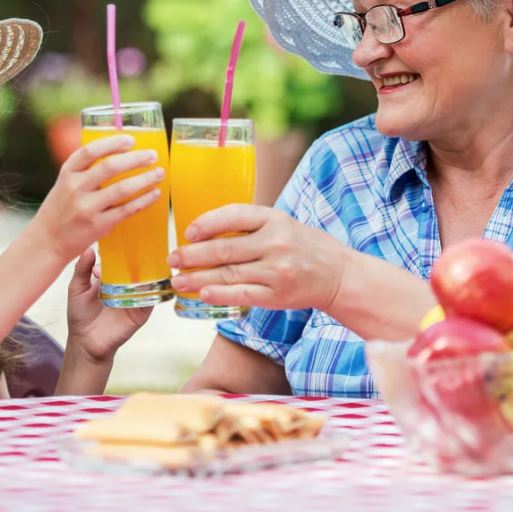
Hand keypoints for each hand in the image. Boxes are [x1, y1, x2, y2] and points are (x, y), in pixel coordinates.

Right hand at [34, 135, 164, 262]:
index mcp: (67, 173)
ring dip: (144, 179)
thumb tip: (120, 153)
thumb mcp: (65, 183)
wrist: (48, 241)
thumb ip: (85, 170)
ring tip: (159, 173)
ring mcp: (86, 208)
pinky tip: (154, 194)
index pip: (90, 151)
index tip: (131, 140)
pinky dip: (143, 200)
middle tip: (152, 155)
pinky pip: (126, 210)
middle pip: (109, 167)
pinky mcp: (97, 226)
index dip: (112, 143)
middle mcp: (75, 188)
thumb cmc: (61, 208)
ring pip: (122, 189)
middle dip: (135, 159)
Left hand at [65, 248, 151, 362]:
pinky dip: (152, 290)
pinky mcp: (141, 312)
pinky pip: (151, 299)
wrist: (85, 342)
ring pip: (147, 282)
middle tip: (138, 247)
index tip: (115, 249)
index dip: (119, 254)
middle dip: (138, 259)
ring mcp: (135, 298)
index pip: (120, 261)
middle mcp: (125, 287)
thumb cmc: (79, 315)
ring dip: (148, 273)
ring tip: (145, 262)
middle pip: (137, 269)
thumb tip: (90, 249)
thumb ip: (82, 269)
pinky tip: (148, 282)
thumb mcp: (77, 288)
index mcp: (111, 279)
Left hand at [166, 204, 353, 311]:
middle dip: (192, 255)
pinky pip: (242, 295)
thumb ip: (250, 225)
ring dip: (197, 278)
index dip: (206, 223)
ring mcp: (277, 271)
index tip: (188, 232)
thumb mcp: (282, 223)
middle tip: (172, 259)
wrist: (339, 275)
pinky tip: (202, 294)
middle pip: (224, 248)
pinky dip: (219, 294)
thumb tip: (204, 231)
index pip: (232, 215)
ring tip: (178, 281)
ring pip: (228, 274)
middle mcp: (275, 243)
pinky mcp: (278, 296)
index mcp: (274, 218)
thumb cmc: (304, 246)